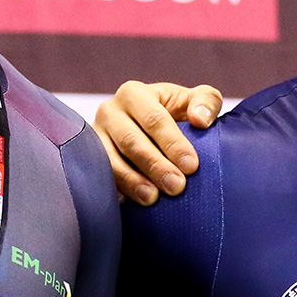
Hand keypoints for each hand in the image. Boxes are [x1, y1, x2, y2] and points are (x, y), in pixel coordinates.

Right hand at [95, 81, 221, 204]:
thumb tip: (200, 119)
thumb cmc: (175, 113)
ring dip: (133, 181)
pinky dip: (118, 190)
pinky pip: (101, 176)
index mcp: (134, 93)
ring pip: (111, 160)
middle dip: (155, 165)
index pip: (154, 118)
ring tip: (153, 198)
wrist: (149, 130)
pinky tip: (133, 202)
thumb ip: (206, 101)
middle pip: (131, 141)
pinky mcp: (90, 160)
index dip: (173, 143)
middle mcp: (109, 111)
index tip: (191, 166)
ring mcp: (95, 137)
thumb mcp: (193, 101)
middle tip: (177, 186)